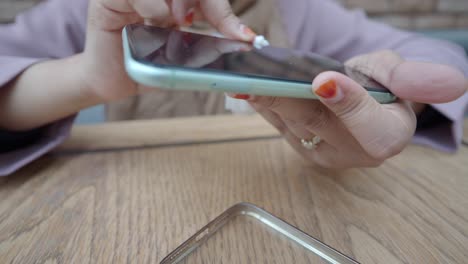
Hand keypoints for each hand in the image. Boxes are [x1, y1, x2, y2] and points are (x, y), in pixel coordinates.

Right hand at [81, 0, 256, 101]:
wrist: (112, 83)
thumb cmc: (147, 69)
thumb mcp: (184, 58)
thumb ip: (207, 48)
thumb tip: (240, 45)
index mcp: (176, 4)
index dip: (225, 14)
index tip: (245, 37)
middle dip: (207, 3)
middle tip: (201, 23)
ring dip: (179, 0)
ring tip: (179, 22)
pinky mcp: (110, 0)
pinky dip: (153, 5)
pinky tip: (156, 20)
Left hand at [233, 50, 466, 168]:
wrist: (364, 103)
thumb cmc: (384, 88)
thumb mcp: (401, 75)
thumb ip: (416, 80)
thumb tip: (452, 83)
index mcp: (387, 136)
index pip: (371, 128)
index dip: (349, 105)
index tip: (325, 81)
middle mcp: (353, 152)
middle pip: (319, 127)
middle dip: (286, 101)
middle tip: (259, 82)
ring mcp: (323, 152)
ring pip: (291, 125)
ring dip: (265, 103)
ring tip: (243, 82)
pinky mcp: (300, 145)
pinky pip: (278, 124)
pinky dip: (262, 104)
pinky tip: (245, 88)